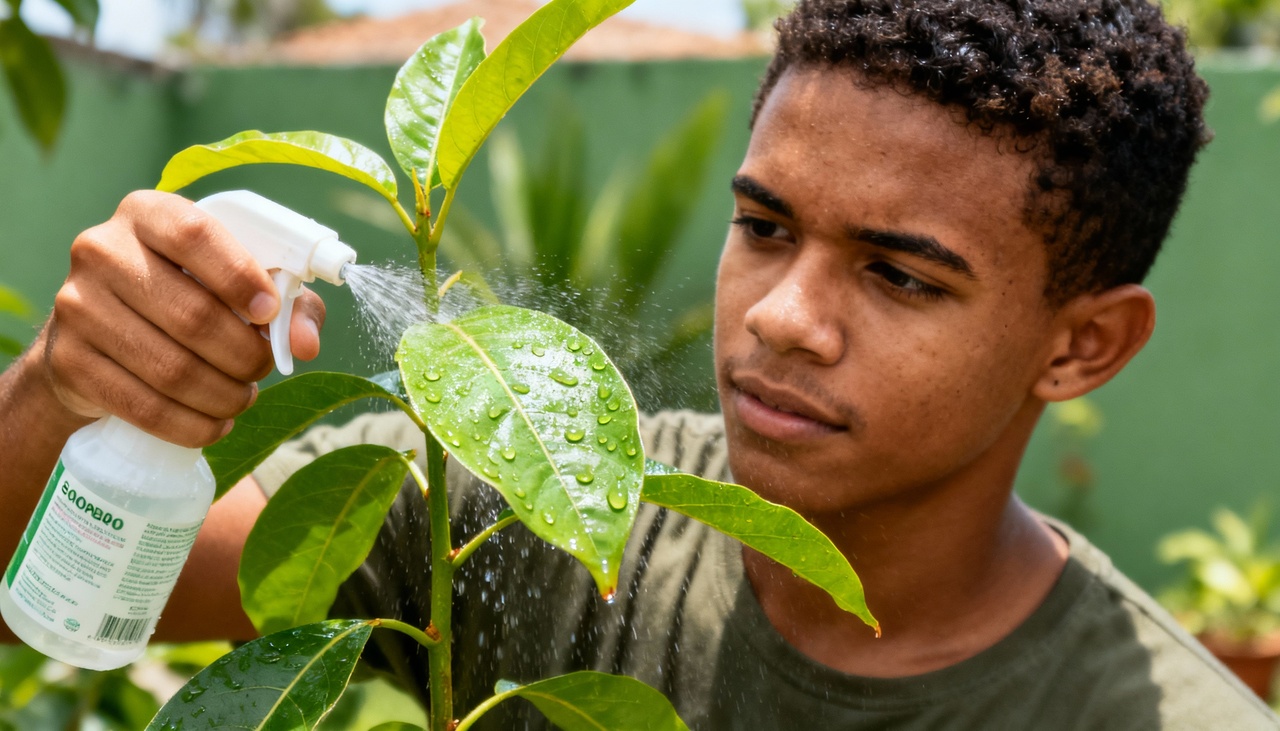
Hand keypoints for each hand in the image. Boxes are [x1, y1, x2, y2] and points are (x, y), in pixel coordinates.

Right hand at [38, 190, 326, 446]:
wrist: (96, 338)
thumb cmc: (186, 297)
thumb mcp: (239, 284)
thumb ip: (288, 303)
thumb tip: (305, 343)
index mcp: (147, 213)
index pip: (194, 235)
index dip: (240, 277)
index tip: (269, 312)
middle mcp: (102, 250)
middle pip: (193, 315)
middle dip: (245, 355)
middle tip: (262, 368)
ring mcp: (76, 306)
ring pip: (172, 369)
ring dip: (225, 395)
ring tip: (243, 397)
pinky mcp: (68, 361)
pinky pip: (144, 407)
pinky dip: (193, 425)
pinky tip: (216, 424)